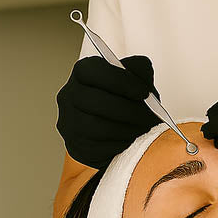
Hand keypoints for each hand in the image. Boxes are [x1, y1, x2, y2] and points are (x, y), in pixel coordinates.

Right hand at [56, 55, 161, 169]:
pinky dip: (119, 144)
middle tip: (149, 116)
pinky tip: (130, 139)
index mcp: (83, 72)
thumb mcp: (136, 78)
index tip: (144, 93)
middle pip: (95, 101)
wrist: (118, 127)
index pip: (93, 71)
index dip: (120, 81)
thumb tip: (142, 81)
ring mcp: (69, 121)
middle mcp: (69, 95)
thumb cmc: (127, 98)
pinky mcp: (75, 145)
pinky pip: (96, 147)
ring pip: (95, 126)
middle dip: (127, 110)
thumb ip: (139, 70)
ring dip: (125, 128)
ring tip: (142, 128)